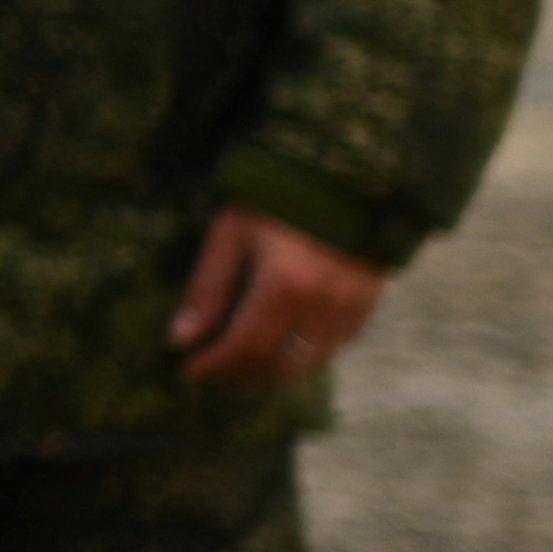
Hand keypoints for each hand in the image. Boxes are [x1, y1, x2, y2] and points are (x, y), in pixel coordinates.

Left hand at [171, 204, 388, 390]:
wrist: (345, 174)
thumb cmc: (277, 199)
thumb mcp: (231, 232)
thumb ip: (209, 288)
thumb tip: (182, 339)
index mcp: (286, 285)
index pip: (244, 346)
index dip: (214, 366)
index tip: (189, 373)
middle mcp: (325, 304)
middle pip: (279, 365)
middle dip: (242, 376)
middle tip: (214, 376)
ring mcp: (353, 307)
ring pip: (311, 363)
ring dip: (273, 374)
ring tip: (242, 371)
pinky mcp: (370, 303)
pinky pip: (335, 347)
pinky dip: (305, 358)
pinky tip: (282, 352)